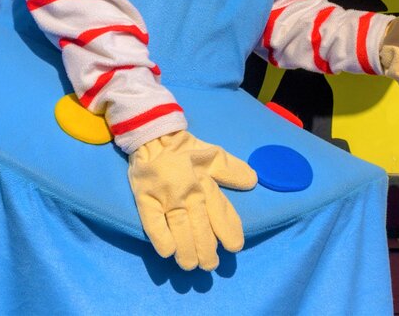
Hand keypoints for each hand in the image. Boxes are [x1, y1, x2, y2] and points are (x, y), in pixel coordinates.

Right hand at [127, 129, 256, 270]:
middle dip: (207, 248)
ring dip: (187, 249)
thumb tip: (253, 181)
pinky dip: (160, 237)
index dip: (228, 229)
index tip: (235, 247)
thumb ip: (231, 170)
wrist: (152, 134)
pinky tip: (168, 252)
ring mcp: (165, 195)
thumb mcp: (212, 154)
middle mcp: (187, 190)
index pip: (219, 209)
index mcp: (205, 181)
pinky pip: (152, 220)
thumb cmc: (185, 149)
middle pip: (200, 224)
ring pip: (179, 226)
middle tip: (210, 265)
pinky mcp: (145, 197)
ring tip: (191, 265)